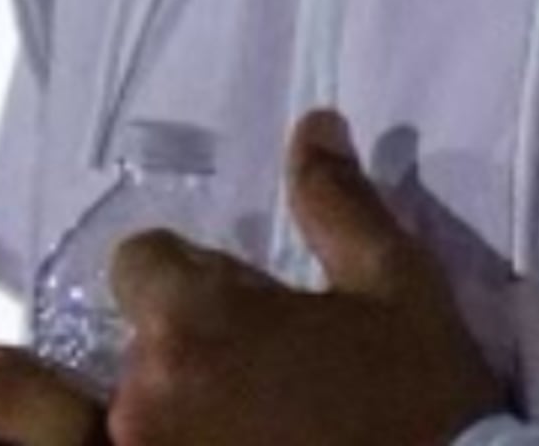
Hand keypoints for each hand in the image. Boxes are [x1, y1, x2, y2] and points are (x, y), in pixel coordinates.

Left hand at [105, 108, 506, 445]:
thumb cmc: (418, 395)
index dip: (185, 274)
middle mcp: (144, 394)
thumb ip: (339, 203)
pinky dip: (167, 442)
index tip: (239, 303)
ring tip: (234, 421)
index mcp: (194, 320)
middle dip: (177, 348)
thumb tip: (313, 124)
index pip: (137, 262)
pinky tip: (227, 440)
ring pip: (120, 415)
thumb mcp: (397, 284)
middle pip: (129, 344)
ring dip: (159, 413)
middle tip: (248, 375)